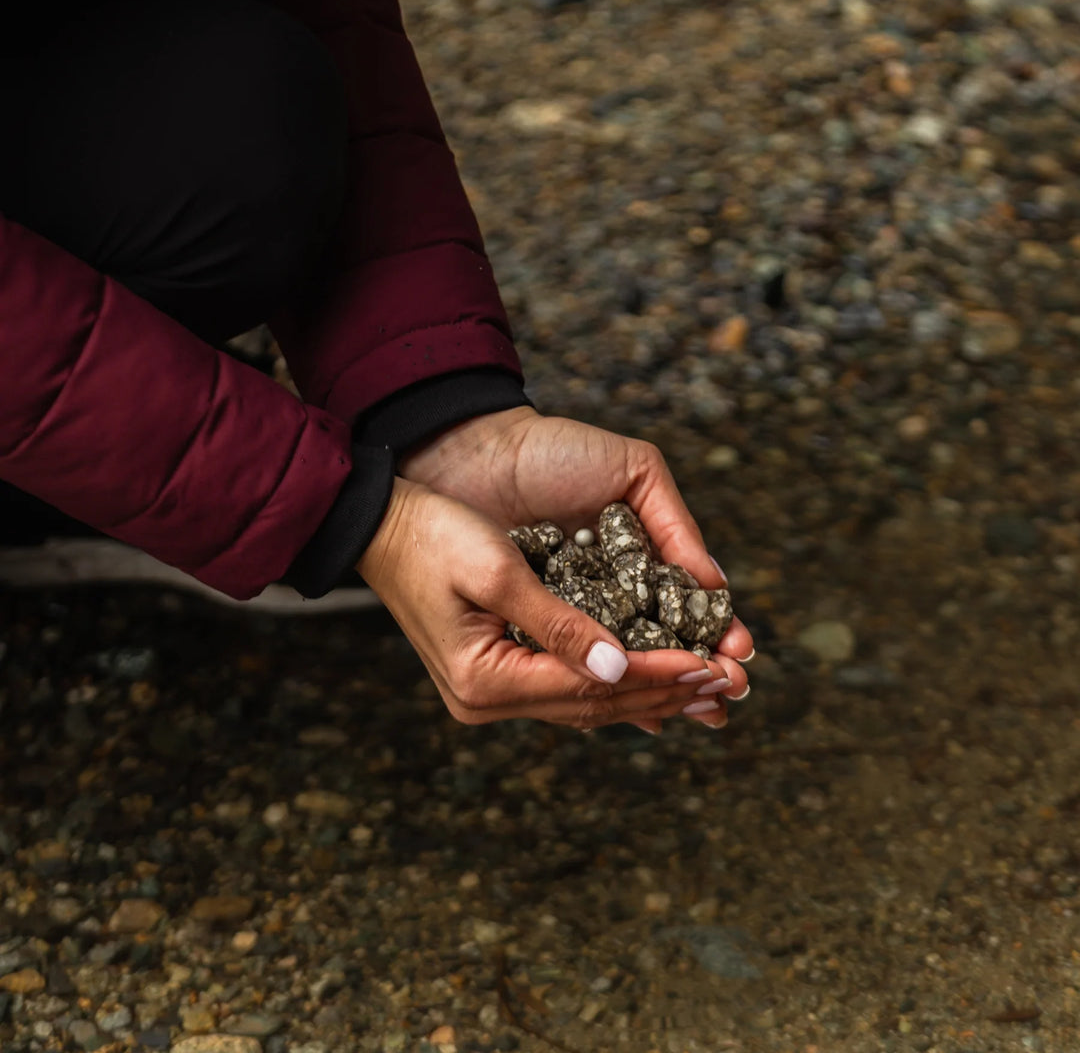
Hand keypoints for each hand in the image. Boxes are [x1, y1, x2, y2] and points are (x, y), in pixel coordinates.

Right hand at [357, 477, 736, 728]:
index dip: (654, 674)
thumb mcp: (496, 571)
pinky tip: (652, 684)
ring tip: (704, 691)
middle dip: (662, 692)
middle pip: (593, 705)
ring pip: (585, 704)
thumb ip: (558, 623)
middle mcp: (488, 699)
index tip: (709, 664)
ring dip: (647, 694)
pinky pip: (568, 688)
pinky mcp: (496, 675)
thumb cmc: (433, 535)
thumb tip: (617, 668)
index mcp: (484, 680)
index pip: (590, 686)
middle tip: (725, 685)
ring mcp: (490, 693)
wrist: (380, 526)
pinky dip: (615, 685)